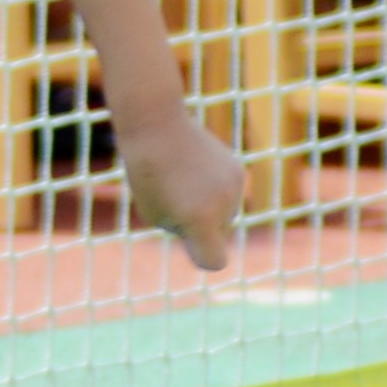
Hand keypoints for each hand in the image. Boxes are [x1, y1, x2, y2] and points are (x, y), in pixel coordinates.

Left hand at [121, 104, 240, 268]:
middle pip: (217, 236)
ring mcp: (234, 187)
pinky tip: (194, 169)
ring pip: (224, 215)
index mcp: (201, 220)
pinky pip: (227, 195)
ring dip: (207, 207)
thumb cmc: (148, 174)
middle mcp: (224, 205)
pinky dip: (213, 189)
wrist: (156, 124)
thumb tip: (208, 232)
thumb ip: (184, 230)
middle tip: (174, 199)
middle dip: (199, 227)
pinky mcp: (237, 170)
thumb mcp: (156, 213)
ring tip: (182, 181)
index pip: (214, 261)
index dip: (200, 256)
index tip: (188, 239)